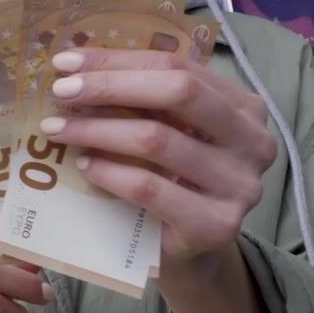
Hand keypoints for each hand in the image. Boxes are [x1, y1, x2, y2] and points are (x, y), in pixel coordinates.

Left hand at [41, 48, 276, 278]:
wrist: (191, 252)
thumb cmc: (173, 181)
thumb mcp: (167, 131)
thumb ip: (143, 100)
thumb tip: (76, 67)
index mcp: (243, 106)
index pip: (177, 65)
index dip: (119, 61)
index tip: (67, 63)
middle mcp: (253, 141)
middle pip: (178, 92)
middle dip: (110, 86)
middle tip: (61, 92)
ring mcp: (241, 185)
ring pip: (158, 139)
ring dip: (98, 130)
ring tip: (60, 131)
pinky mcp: (218, 224)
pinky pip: (151, 188)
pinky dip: (111, 173)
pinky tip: (85, 165)